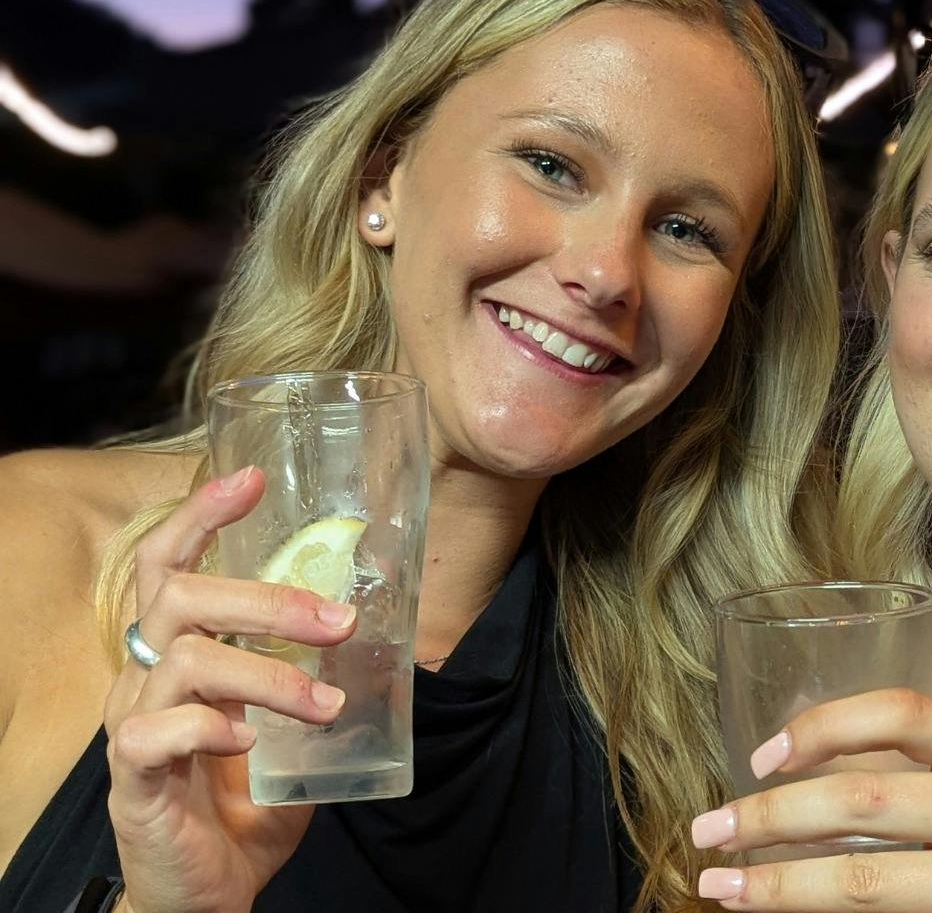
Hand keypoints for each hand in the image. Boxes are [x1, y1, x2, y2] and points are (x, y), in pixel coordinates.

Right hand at [103, 466, 358, 912]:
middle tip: (340, 621)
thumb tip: (379, 612)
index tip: (250, 480)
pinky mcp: (131, 778)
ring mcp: (132, 724)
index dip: (200, 515)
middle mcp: (144, 676)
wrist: (210, 890)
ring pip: (185, 658)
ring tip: (323, 707)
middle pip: (182, 596)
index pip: (168, 564)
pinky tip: (249, 744)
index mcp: (177, 650)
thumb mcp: (288, 718)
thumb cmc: (248, 798)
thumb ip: (312, 669)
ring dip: (269, 675)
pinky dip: (211, 727)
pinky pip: (153, 731)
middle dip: (268, 599)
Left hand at [690, 689, 931, 911]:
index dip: (821, 726)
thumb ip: (916, 780)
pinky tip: (774, 912)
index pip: (900, 712)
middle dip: (768, 816)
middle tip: (708, 831)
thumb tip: (791, 779)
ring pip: (860, 879)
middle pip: (861, 800)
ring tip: (722, 885)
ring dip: (776, 884)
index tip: (759, 758)